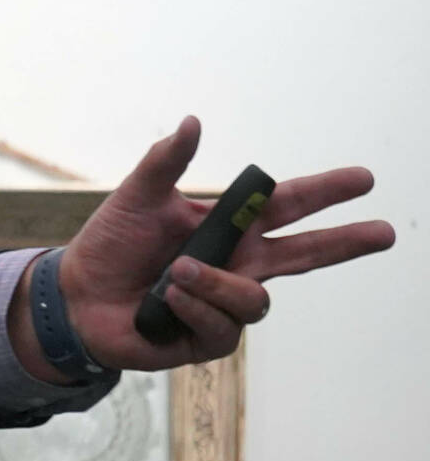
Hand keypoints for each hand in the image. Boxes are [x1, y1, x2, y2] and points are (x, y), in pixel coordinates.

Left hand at [12, 117, 394, 376]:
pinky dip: (195, 308)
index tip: (363, 178)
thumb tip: (193, 122)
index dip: (325, 193)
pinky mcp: (208, 338)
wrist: (76, 295)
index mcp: (230, 228)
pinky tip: (168, 299)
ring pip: (256, 298)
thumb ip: (164, 162)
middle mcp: (238, 265)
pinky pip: (223, 327)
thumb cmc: (111, 245)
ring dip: (217, 283)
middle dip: (344, 243)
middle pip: (307, 256)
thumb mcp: (135, 197)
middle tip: (383, 231)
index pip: (288, 207)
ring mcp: (227, 304)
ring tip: (178, 271)